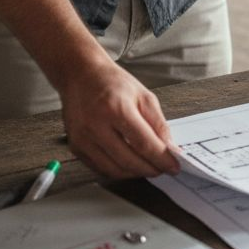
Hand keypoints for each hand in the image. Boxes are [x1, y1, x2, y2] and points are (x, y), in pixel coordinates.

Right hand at [58, 60, 180, 178]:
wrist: (81, 76)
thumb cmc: (111, 83)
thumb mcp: (144, 96)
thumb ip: (158, 124)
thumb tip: (169, 148)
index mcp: (116, 109)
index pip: (144, 144)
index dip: (162, 159)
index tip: (174, 166)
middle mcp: (96, 126)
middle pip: (129, 160)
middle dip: (151, 169)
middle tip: (163, 169)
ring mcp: (82, 139)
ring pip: (114, 170)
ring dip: (135, 173)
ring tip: (148, 167)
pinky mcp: (75, 147)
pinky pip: (100, 168)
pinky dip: (118, 171)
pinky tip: (129, 165)